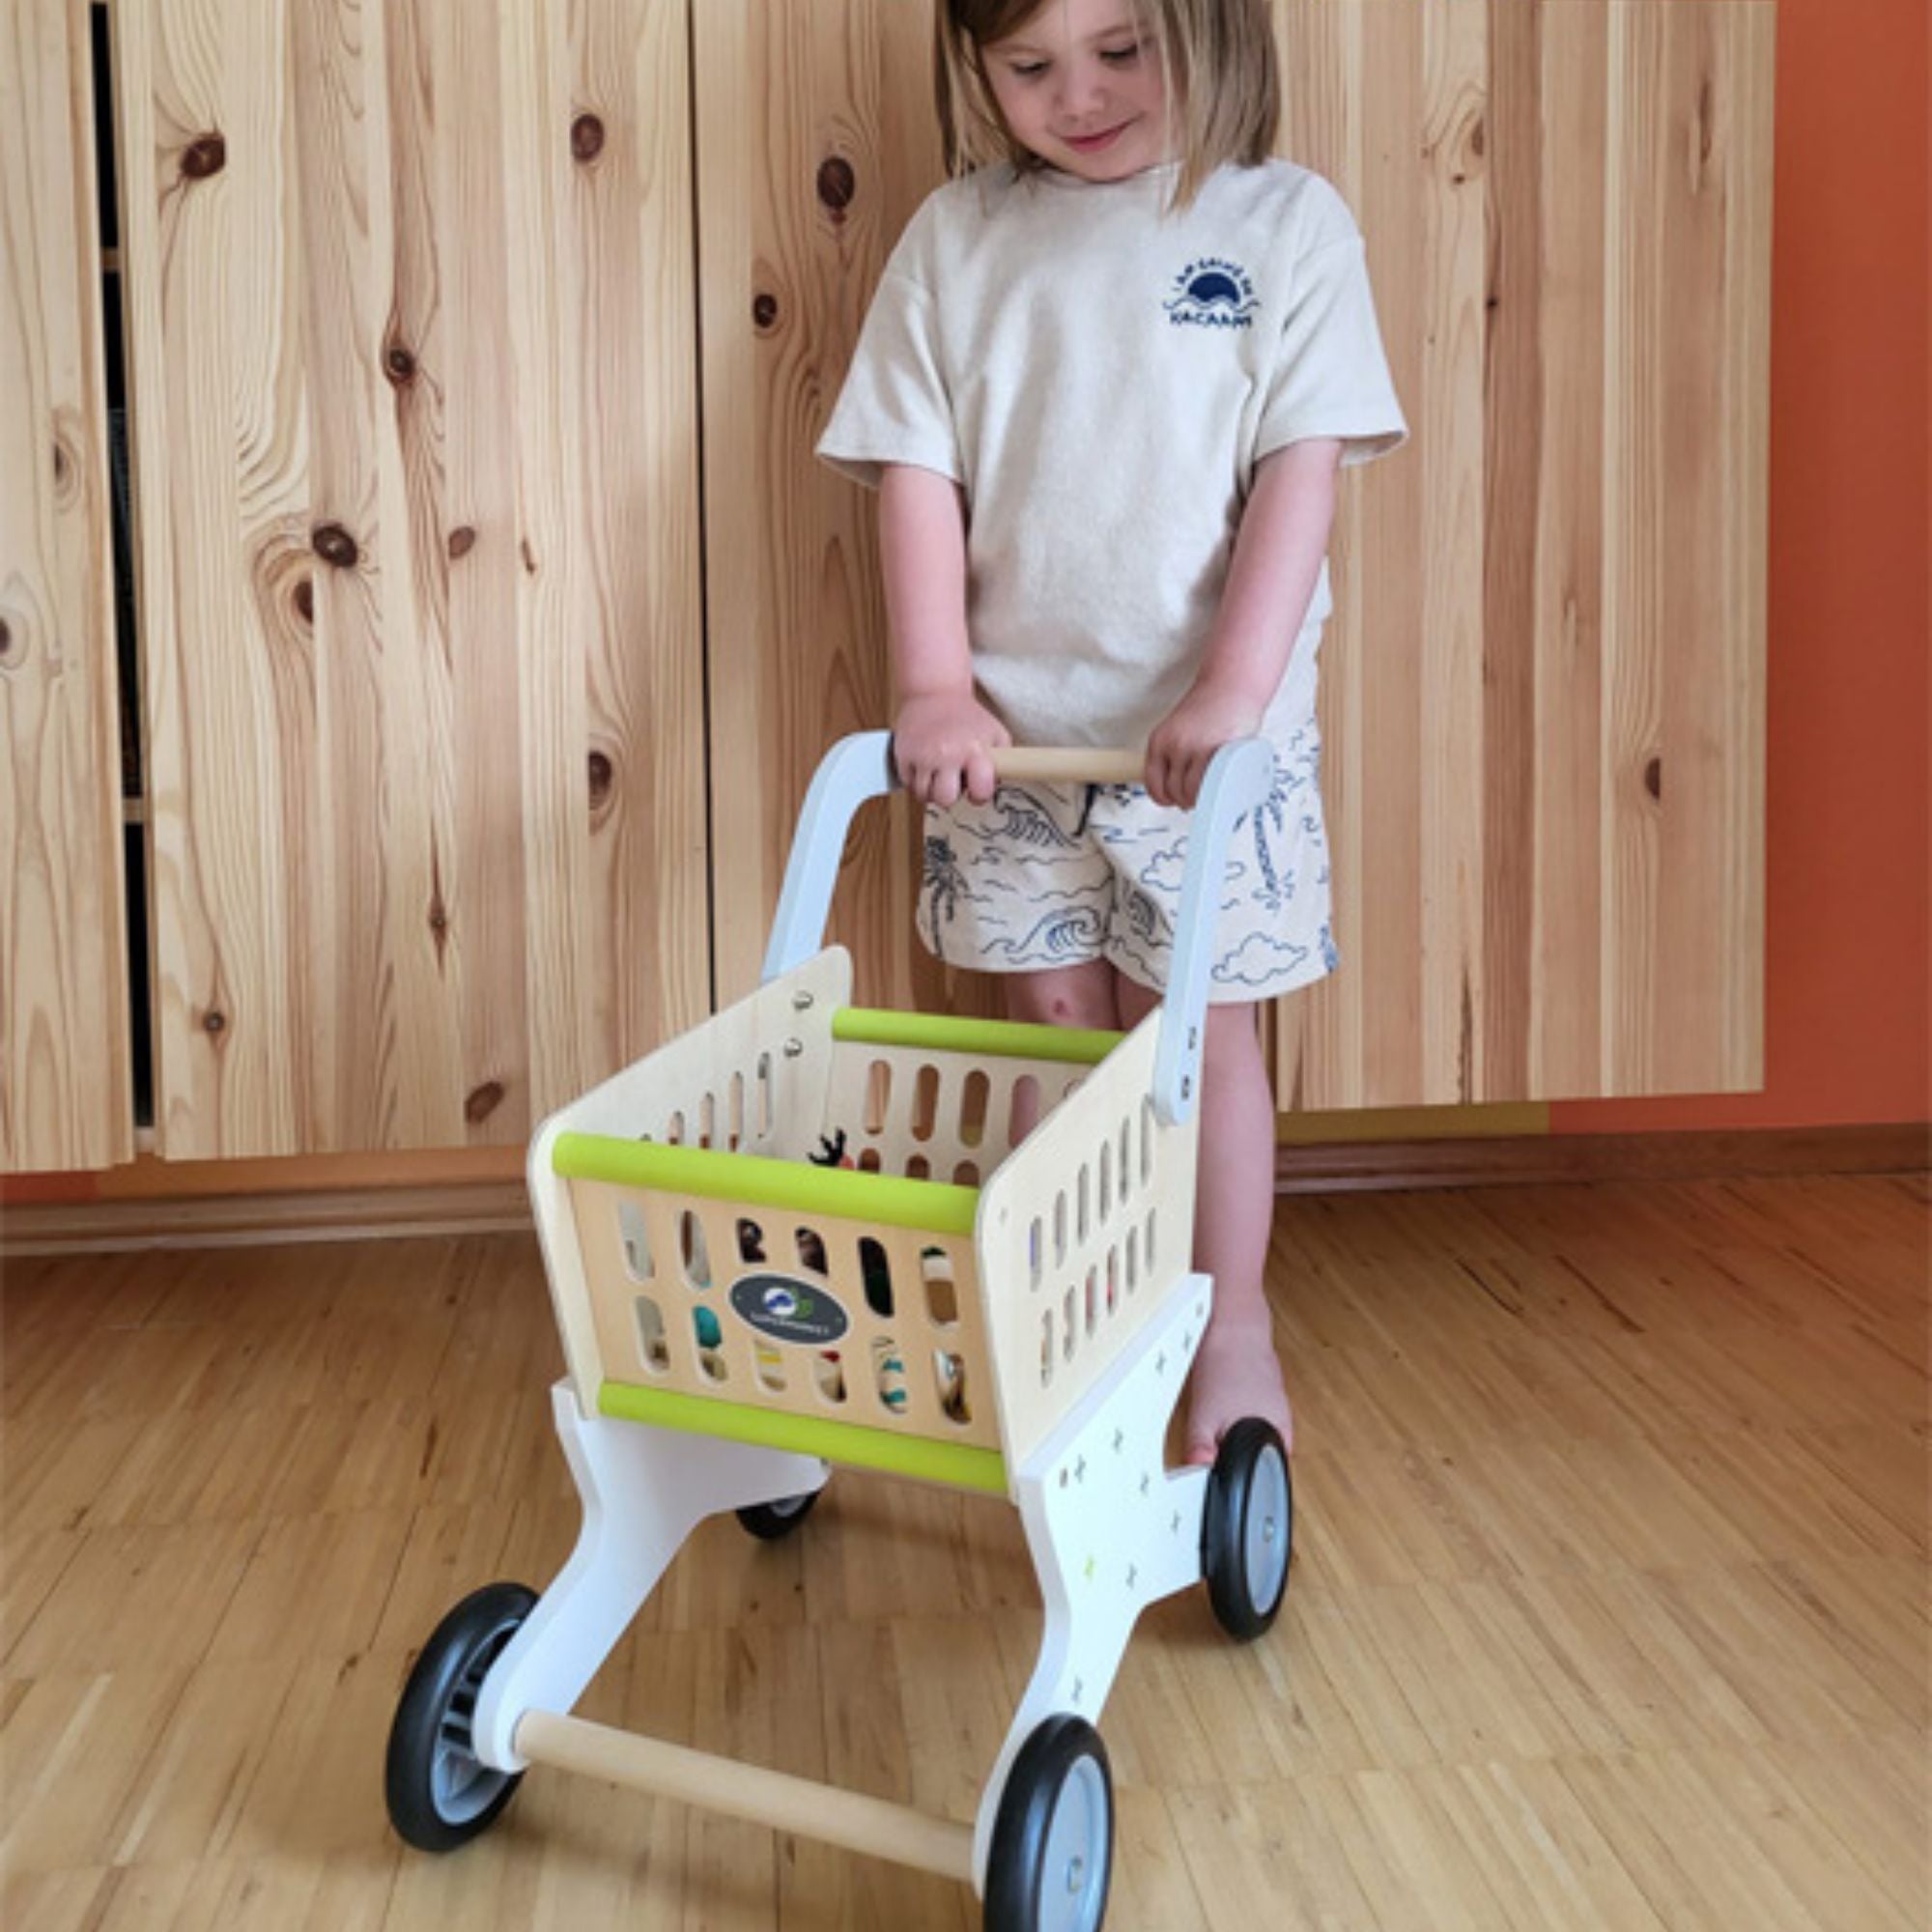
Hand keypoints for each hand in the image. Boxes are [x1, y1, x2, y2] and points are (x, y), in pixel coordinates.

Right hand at [891, 692, 1010, 805]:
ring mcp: (923, 755)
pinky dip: (916, 780)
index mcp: (974, 750)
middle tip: (952, 781)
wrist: (934, 693)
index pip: (980, 792)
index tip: (975, 788)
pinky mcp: (903, 755)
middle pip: (946, 799)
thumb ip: (1003, 761)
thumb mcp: (995, 733)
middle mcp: (947, 754)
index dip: (978, 794)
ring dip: (931, 789)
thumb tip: (998, 784)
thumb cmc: (966, 717)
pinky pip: (908, 783)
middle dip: (950, 794)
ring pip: (924, 795)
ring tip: (938, 773)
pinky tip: (925, 767)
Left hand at [1144, 676, 1265, 807]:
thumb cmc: (1208, 709)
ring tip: (1209, 794)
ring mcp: (1198, 749)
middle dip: (1186, 800)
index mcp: (1159, 741)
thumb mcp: (1177, 730)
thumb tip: (1173, 787)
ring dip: (1201, 799)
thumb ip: (1172, 755)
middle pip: (1174, 791)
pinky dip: (1217, 793)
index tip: (1173, 801)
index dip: (1164, 798)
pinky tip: (1221, 789)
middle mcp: (1175, 745)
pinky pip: (1214, 785)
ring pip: (1193, 792)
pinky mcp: (1221, 752)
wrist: (1232, 685)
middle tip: (1197, 797)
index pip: (1153, 784)